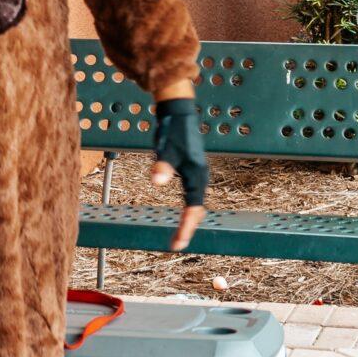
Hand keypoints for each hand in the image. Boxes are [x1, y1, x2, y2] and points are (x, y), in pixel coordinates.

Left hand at [150, 97, 208, 250]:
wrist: (178, 112)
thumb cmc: (172, 130)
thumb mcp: (165, 149)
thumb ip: (162, 166)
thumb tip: (156, 182)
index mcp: (197, 175)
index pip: (193, 208)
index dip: (186, 226)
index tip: (178, 242)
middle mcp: (200, 177)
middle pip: (197, 209)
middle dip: (188, 228)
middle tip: (176, 244)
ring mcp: (197, 174)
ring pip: (196, 203)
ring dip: (189, 221)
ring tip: (179, 236)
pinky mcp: (192, 170)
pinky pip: (193, 196)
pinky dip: (188, 210)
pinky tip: (182, 215)